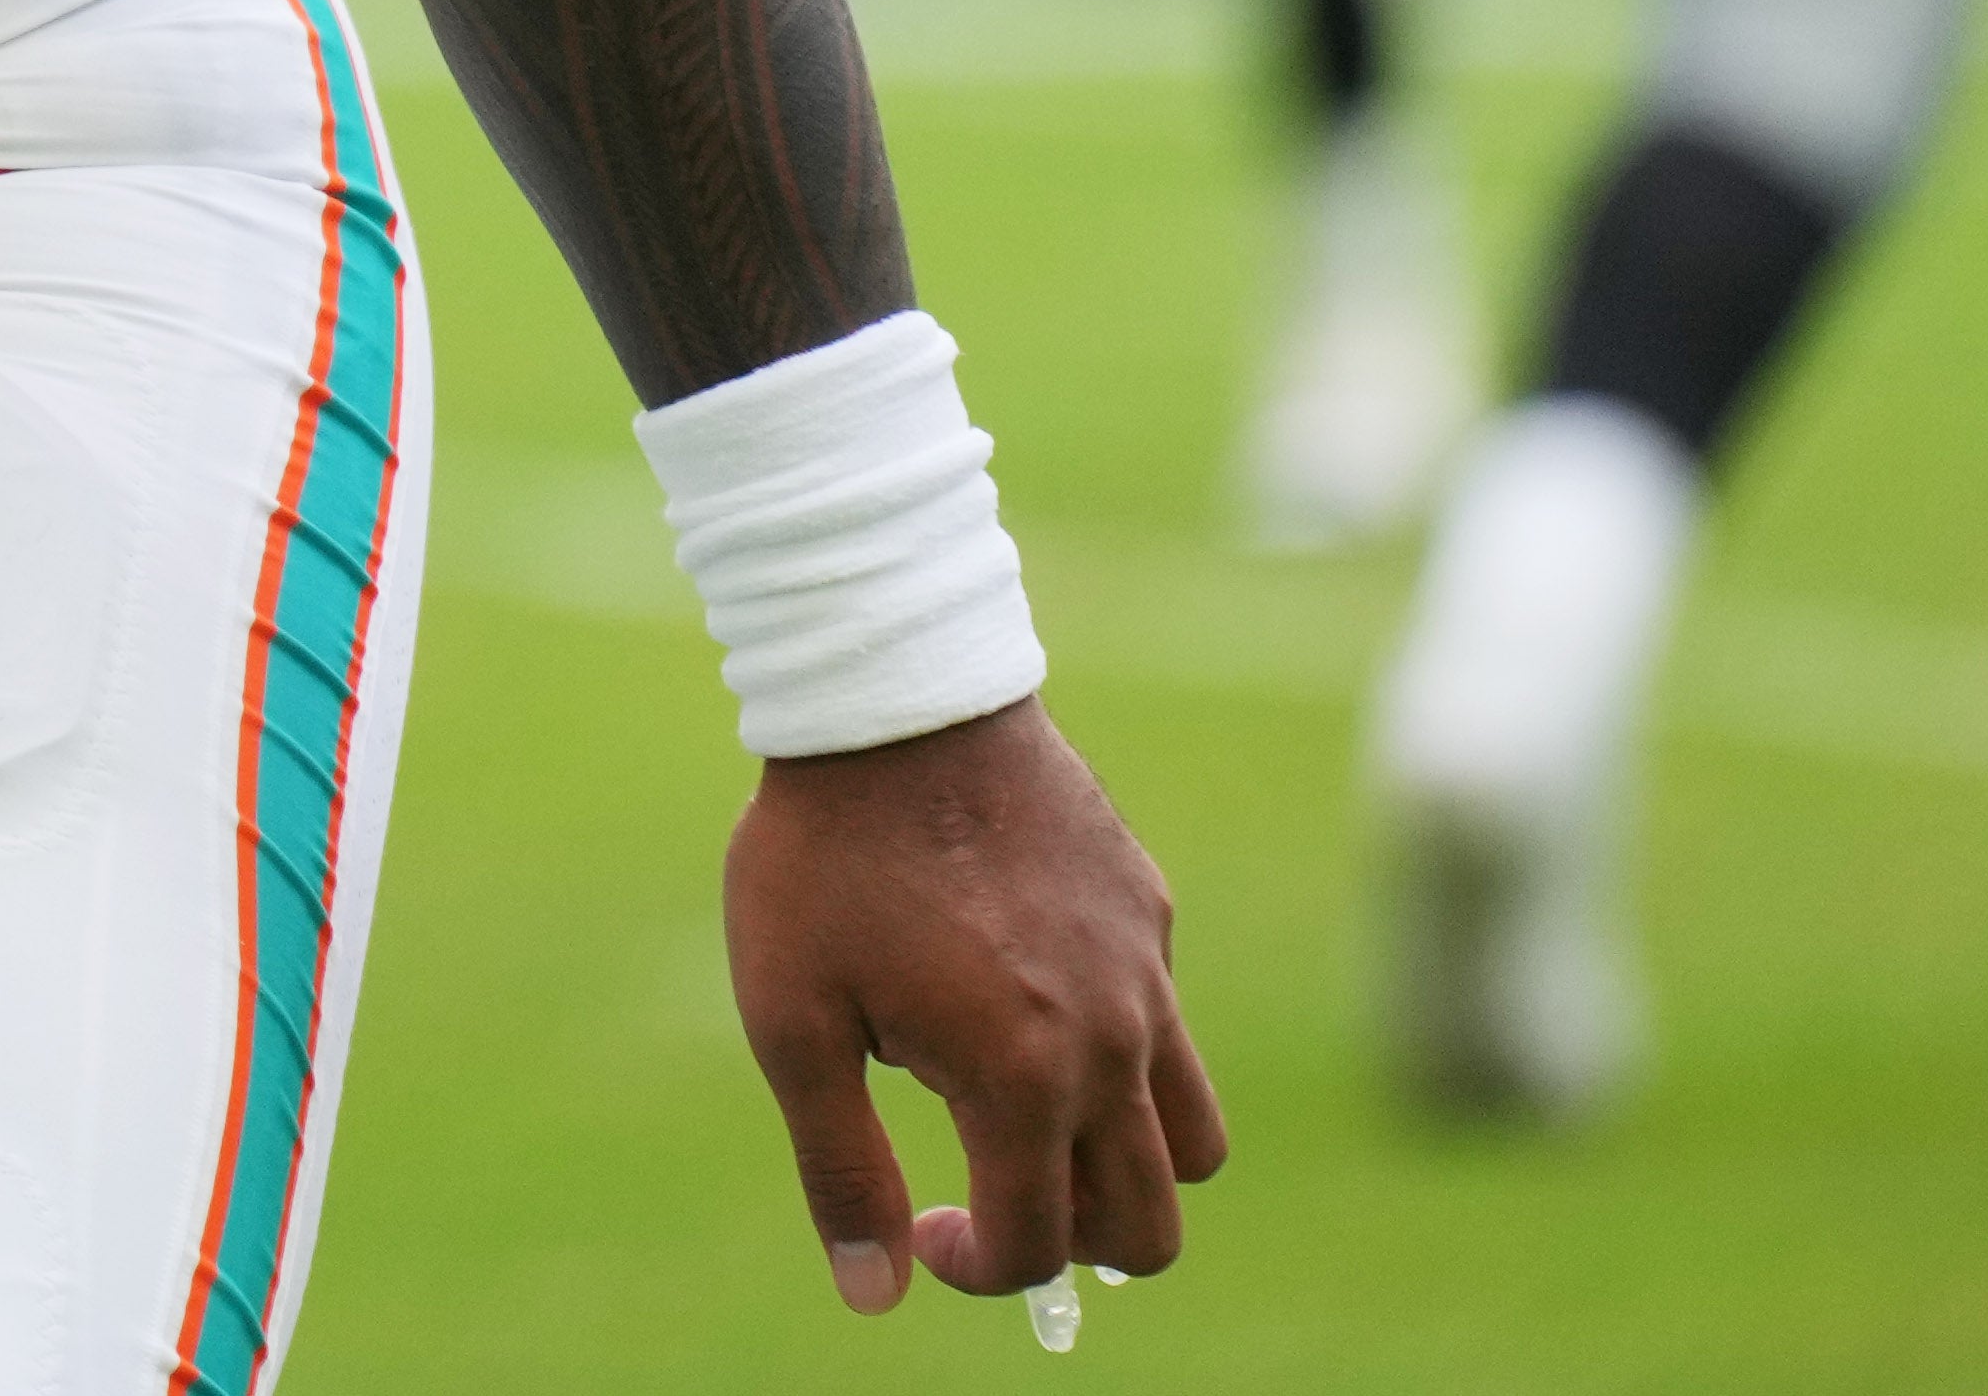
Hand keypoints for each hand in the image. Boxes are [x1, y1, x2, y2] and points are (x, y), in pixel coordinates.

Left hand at [728, 699, 1226, 1313]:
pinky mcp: (1152, 912)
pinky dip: (1120, 1055)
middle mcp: (1113, 1038)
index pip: (1038, 1247)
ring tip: (1033, 1125)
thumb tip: (876, 1290)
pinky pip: (1168, 1025)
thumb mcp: (793, 1022)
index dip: (975, 1271)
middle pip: (1151, 1223)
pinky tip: (1023, 993)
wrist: (892, 697)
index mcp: (1023, 1078)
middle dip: (1074, 1244)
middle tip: (990, 1195)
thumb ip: (841, 1168)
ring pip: (1194, 1137)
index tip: (923, 1233)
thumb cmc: (822, 860)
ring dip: (1127, 1165)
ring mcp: (1147, 972)